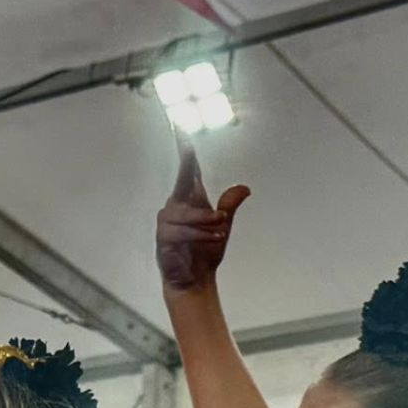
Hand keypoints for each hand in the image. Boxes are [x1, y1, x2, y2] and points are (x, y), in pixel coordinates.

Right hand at [157, 137, 250, 295]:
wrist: (194, 280)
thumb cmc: (204, 253)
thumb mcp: (223, 226)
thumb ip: (229, 205)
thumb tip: (245, 189)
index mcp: (189, 199)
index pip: (187, 168)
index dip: (184, 147)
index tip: (181, 126)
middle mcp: (175, 206)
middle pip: (183, 183)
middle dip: (195, 184)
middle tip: (214, 202)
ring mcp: (166, 221)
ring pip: (186, 214)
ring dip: (205, 224)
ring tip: (219, 232)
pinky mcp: (163, 238)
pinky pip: (181, 232)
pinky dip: (199, 235)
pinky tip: (212, 239)